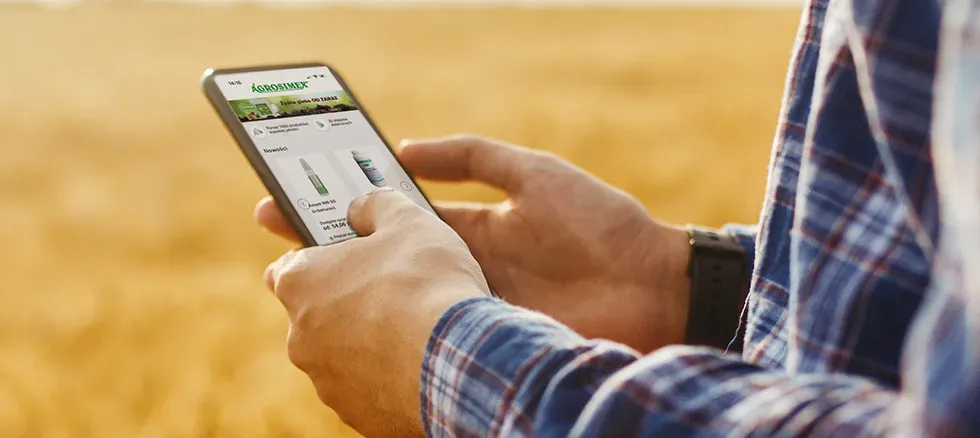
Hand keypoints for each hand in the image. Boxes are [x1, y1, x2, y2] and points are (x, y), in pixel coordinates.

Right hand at [256, 135, 690, 351]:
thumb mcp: (533, 172)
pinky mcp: (486, 346)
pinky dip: (395, 346)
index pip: (390, 218)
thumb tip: (402, 149)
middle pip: (385, 267)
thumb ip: (471, 155)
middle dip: (332, 262)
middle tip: (272, 257)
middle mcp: (461, 272)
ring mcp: (471, 312)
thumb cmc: (599, 224)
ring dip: (355, 306)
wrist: (656, 287)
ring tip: (297, 303)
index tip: (288, 201)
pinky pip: (433, 347)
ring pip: (400, 310)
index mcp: (469, 229)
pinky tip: (352, 347)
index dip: (341, 211)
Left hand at [265, 189, 489, 437]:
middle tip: (391, 289)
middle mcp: (300, 336)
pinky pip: (367, 388)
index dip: (318, 258)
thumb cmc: (427, 282)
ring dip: (368, 342)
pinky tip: (419, 361)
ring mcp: (326, 380)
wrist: (458, 357)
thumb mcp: (408, 220)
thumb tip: (364, 206)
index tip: (346, 255)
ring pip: (342, 354)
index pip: (287, 266)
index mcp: (300, 282)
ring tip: (414, 329)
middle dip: (348, 303)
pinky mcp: (355, 413)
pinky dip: (387, 376)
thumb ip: (377, 205)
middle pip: (317, 313)